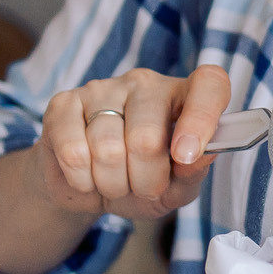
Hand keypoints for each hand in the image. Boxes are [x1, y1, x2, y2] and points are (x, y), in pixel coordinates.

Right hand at [36, 64, 231, 222]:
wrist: (88, 188)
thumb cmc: (141, 182)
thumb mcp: (175, 189)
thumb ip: (192, 174)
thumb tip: (198, 155)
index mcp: (184, 96)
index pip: (209, 84)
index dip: (202, 117)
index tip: (185, 156)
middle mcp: (145, 84)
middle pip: (147, 138)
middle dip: (145, 181)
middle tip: (143, 188)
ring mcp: (102, 88)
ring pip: (108, 149)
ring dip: (113, 184)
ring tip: (114, 182)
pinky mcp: (63, 103)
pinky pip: (73, 152)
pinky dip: (82, 179)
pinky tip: (86, 175)